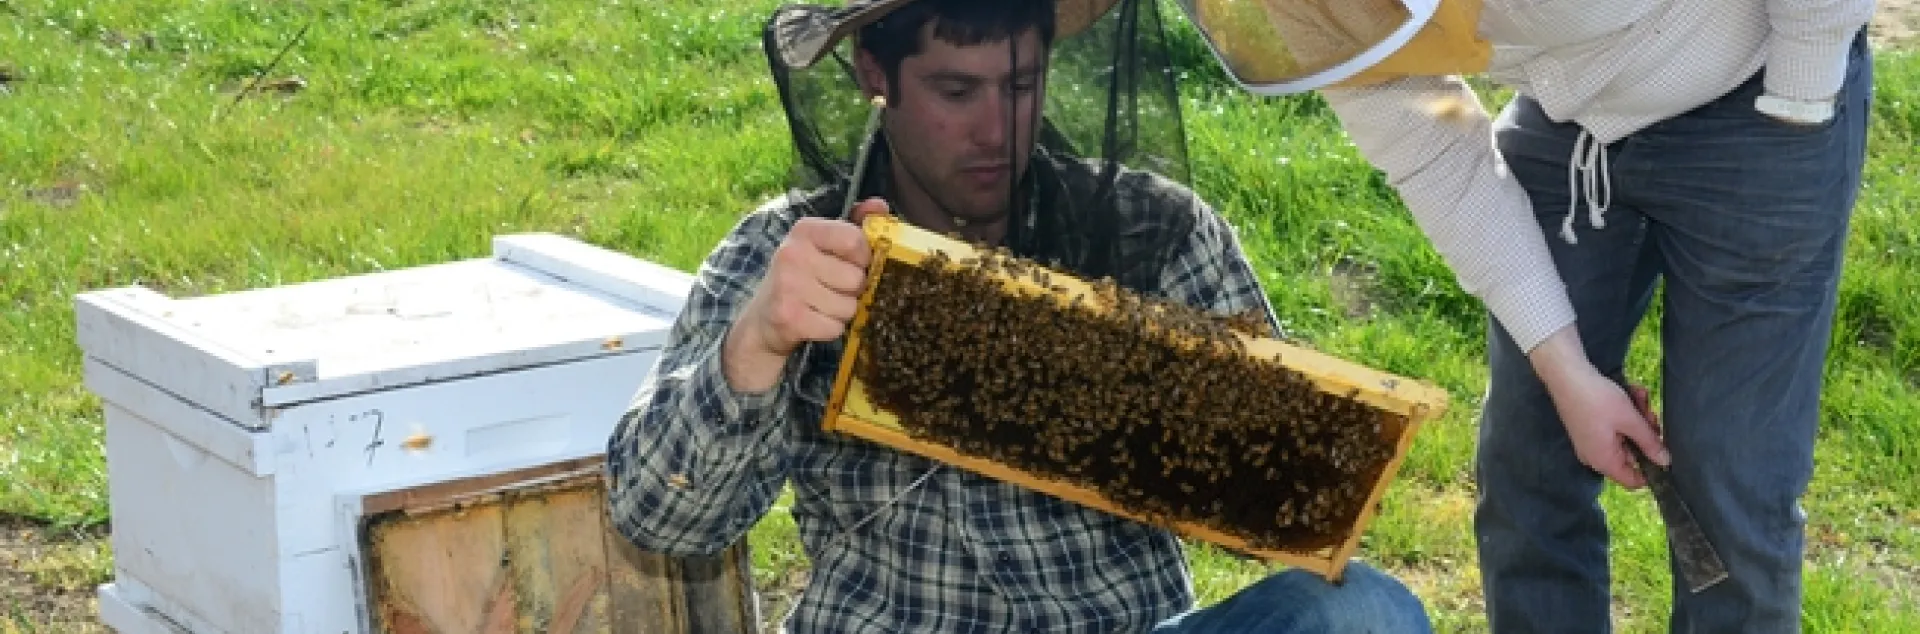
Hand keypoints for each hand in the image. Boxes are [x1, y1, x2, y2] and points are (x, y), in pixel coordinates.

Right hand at [721, 198, 888, 391]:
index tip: (854, 263)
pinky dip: (831, 329)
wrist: (763, 319)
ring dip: (842, 312)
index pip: (854, 240)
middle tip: (832, 289)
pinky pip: (835, 327)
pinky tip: (814, 321)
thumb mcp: (822, 245)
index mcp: (805, 230)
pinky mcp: (789, 318)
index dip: (863, 258)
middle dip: (853, 290)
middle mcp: (793, 254)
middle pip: (856, 279)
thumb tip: (880, 206)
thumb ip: (854, 224)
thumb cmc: (801, 277)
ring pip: (848, 307)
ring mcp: (789, 286)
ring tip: (821, 305)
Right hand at [1528, 329, 1669, 489]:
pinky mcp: (1589, 428)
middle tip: (1650, 413)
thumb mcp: (1630, 420)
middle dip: (1645, 433)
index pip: (1633, 481)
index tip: (1663, 448)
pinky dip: (1624, 414)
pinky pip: (1613, 428)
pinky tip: (1630, 394)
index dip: (1652, 469)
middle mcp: (1595, 456)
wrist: (1566, 375)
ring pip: (1625, 437)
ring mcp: (1591, 442)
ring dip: (1637, 418)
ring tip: (1639, 396)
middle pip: (1631, 455)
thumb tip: (1666, 462)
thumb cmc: (1597, 399)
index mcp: (1604, 461)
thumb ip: (1650, 443)